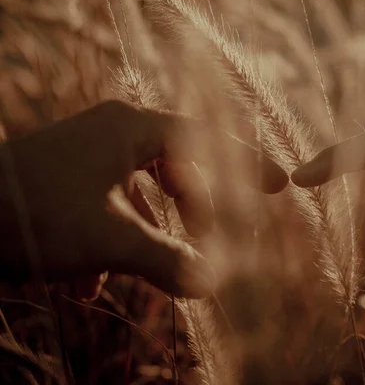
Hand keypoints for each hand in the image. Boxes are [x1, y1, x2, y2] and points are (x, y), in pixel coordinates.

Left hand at [0, 100, 287, 298]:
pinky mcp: (67, 186)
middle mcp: (111, 136)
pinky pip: (107, 211)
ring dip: (151, 238)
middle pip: (177, 169)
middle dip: (194, 213)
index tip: (277, 184)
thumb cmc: (37, 213)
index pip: (204, 138)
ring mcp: (87, 160)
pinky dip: (111, 246)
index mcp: (129, 129)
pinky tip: (89, 286)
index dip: (245, 161)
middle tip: (210, 244)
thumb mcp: (114, 239)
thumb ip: (169, 261)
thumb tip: (208, 286)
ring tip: (152, 274)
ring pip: (141, 197)